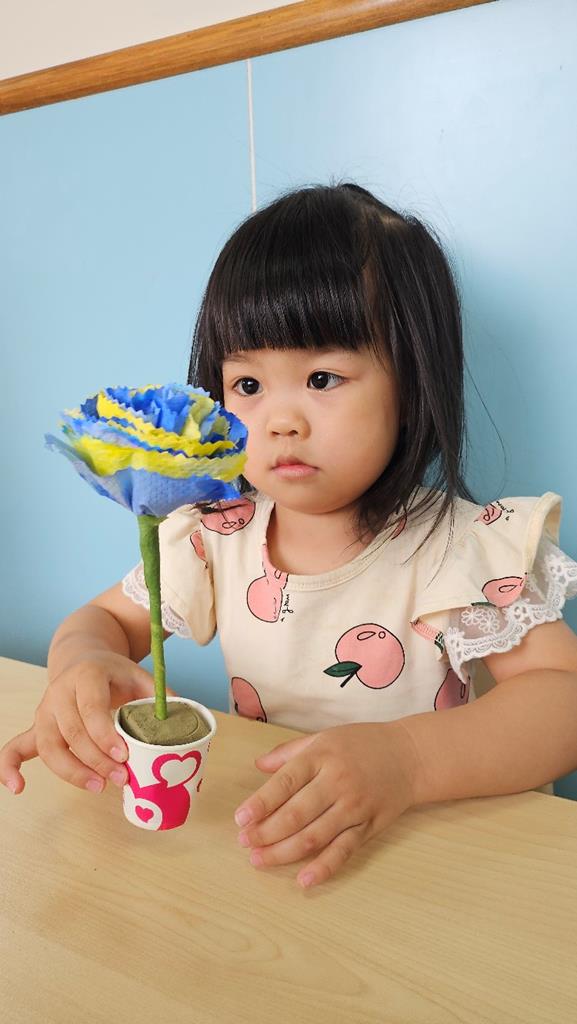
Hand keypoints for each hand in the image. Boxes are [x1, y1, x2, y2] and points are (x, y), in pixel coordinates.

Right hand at [0, 652, 172, 794]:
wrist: (82, 657)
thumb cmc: (113, 672)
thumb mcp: (138, 674)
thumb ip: (159, 696)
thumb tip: (182, 722)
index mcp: (86, 675)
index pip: (91, 708)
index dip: (105, 735)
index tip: (124, 756)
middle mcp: (59, 692)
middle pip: (71, 733)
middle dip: (96, 760)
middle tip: (121, 778)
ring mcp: (44, 711)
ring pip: (48, 746)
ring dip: (71, 771)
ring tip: (98, 786)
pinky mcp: (36, 727)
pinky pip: (15, 748)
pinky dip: (10, 768)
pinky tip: (18, 789)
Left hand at [234, 722, 418, 888]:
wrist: (411, 755)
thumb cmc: (362, 743)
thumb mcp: (324, 737)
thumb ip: (290, 752)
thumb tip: (259, 765)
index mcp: (322, 757)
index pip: (285, 782)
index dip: (261, 803)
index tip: (240, 819)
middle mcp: (337, 782)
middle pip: (296, 814)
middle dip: (266, 832)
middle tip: (244, 843)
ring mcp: (354, 807)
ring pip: (314, 836)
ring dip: (283, 852)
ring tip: (259, 860)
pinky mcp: (369, 827)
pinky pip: (344, 851)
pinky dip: (324, 868)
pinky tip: (303, 880)